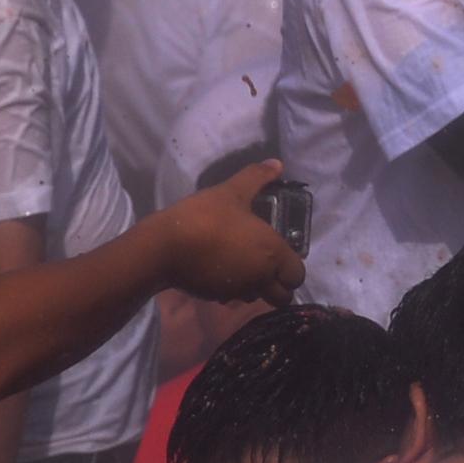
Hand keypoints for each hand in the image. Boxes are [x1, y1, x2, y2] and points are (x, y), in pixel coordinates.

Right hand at [159, 160, 307, 305]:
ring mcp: (238, 291)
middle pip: (282, 295)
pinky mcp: (216, 297)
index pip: (297, 275)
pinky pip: (232, 298)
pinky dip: (231, 290)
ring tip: (242, 267)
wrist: (166, 247)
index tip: (281, 255)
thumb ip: (256, 177)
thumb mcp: (232, 191)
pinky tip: (219, 271)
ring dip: (255, 288)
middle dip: (279, 285)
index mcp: (272, 253)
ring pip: (257, 298)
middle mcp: (261, 277)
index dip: (292, 267)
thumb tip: (277, 163)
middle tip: (268, 268)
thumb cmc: (206, 217)